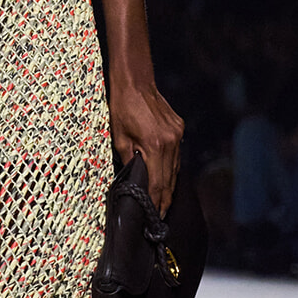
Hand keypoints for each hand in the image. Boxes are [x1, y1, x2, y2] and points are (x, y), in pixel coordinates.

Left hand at [109, 78, 183, 216]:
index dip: (156, 201)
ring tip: (164, 202)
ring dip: (169, 185)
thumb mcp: (119, 137)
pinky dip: (171, 167)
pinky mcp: (179, 129)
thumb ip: (129, 159)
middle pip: (169, 179)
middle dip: (165, 199)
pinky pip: (176, 154)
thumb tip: (134, 178)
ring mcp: (177, 135)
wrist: (135, 82)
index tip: (155, 214)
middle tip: (161, 215)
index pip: (157, 182)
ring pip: (175, 168)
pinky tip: (166, 177)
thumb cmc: (122, 108)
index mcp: (154, 145)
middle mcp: (170, 141)